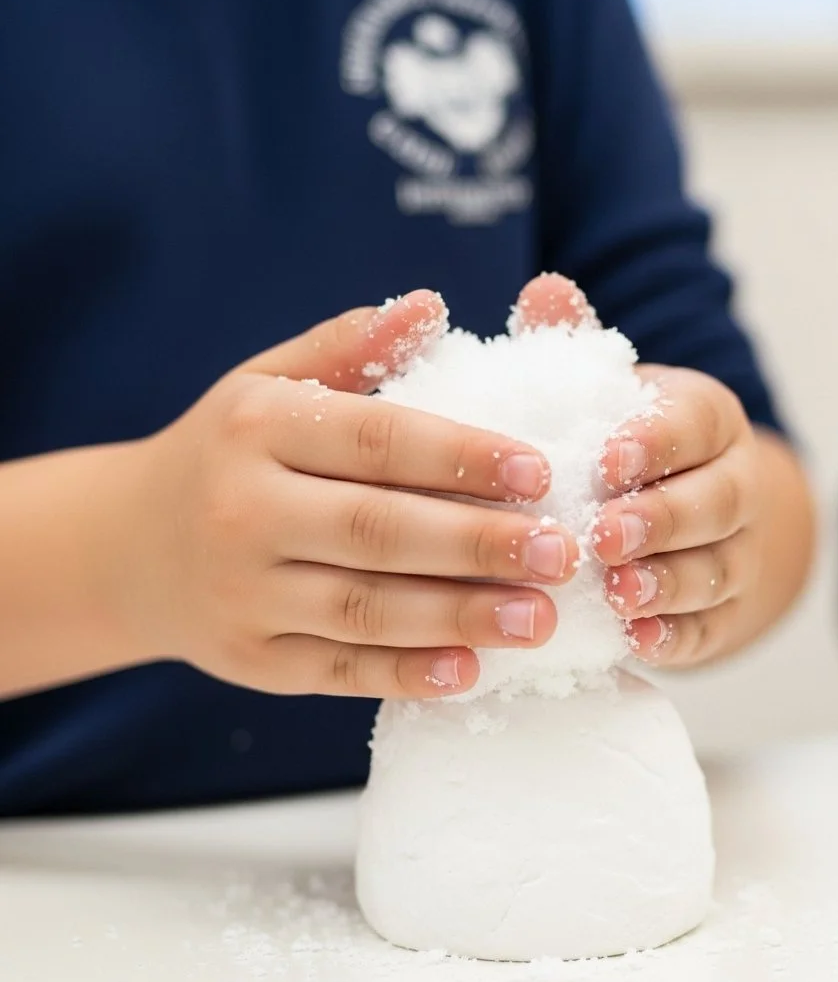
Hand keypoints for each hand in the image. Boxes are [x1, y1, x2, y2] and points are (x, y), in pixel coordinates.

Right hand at [119, 289, 582, 699]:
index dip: (462, 455)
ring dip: (460, 617)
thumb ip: (347, 348)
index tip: (541, 472)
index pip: (375, 439)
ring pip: (364, 610)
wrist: (131, 548)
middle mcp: (243, 512)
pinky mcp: (251, 661)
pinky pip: (338, 672)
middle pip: (377, 530)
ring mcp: (243, 595)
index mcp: (257, 428)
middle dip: (478, 543)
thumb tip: (431, 305)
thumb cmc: (227, 454)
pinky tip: (472, 671)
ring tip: (541, 618)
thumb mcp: (266, 386)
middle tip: (562, 553)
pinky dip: (407, 675)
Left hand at [594, 364, 762, 667]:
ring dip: (668, 583)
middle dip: (663, 520)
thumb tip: (545, 290)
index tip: (605, 461)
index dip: (656, 443)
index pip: (695, 424)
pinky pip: (710, 628)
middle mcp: (734, 483)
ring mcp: (735, 551)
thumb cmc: (621, 443)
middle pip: (717, 501)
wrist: (678, 512)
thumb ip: (575, 346)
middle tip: (604, 536)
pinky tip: (637, 640)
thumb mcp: (603, 392)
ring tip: (618, 594)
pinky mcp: (722, 611)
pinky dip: (675, 636)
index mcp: (706, 420)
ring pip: (718, 569)